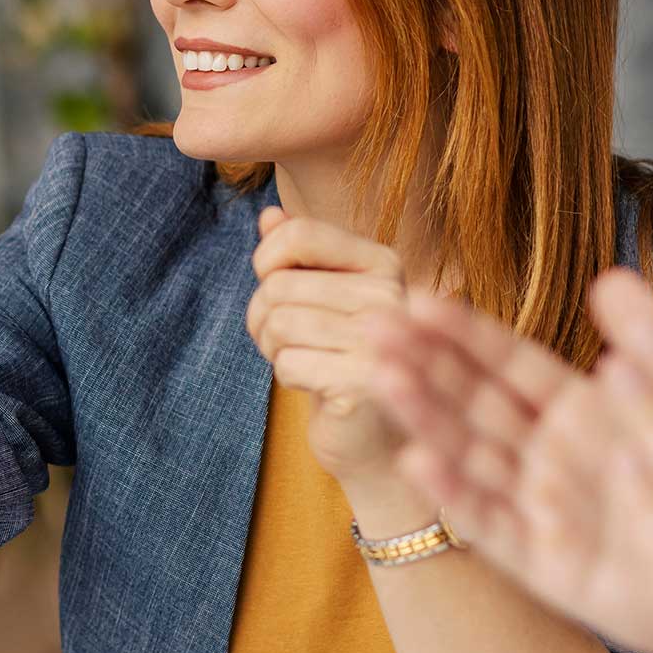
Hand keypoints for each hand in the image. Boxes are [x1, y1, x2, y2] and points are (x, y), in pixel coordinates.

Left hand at [246, 208, 411, 490]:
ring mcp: (384, 340)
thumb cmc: (342, 359)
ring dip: (273, 348)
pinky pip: (290, 363)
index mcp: (382, 263)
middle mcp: (391, 295)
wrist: (374, 436)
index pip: (299, 234)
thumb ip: (298, 255)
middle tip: (278, 339)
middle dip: (261, 316)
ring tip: (298, 358)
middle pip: (279, 284)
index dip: (266, 261)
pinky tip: (314, 384)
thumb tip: (269, 216)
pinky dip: (287, 376)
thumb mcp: (321, 299)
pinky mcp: (366, 383)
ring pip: (280, 323)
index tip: (273, 286)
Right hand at [364, 293, 652, 652]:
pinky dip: (454, 495)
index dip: (465, 333)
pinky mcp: (544, 565)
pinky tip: (418, 460)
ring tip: (382, 376)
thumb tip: (613, 278)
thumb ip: (649, 345)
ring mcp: (542, 510)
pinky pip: (492, 526)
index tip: (419, 299)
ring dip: (426, 416)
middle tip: (373, 324)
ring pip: (471, 455)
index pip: (511, 365)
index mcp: (582, 416)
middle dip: (424, 363)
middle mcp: (551, 459)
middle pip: (475, 403)